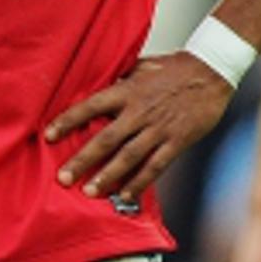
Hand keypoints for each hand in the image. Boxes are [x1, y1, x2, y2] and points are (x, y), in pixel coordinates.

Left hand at [46, 52, 233, 201]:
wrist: (211, 72)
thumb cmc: (175, 68)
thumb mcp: (142, 67)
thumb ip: (120, 79)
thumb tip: (98, 85)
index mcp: (128, 91)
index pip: (91, 106)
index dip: (68, 121)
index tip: (48, 135)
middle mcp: (139, 112)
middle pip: (106, 139)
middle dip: (83, 160)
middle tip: (63, 177)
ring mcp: (158, 129)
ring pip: (128, 157)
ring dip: (107, 176)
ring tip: (89, 192)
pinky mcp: (176, 142)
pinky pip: (155, 166)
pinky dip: (140, 182)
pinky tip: (126, 195)